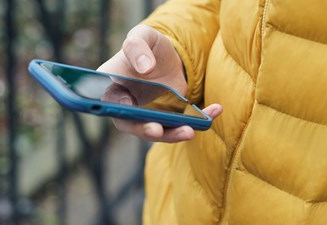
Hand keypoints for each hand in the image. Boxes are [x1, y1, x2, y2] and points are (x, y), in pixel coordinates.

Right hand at [98, 25, 221, 142]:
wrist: (166, 56)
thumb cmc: (147, 45)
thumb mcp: (141, 37)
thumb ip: (136, 47)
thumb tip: (145, 69)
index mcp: (112, 88)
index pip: (111, 102)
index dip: (119, 107)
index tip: (130, 107)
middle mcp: (127, 108)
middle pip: (133, 125)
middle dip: (145, 130)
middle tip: (157, 130)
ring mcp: (148, 117)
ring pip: (158, 131)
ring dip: (173, 134)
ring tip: (190, 131)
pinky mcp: (167, 119)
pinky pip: (180, 124)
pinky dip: (199, 120)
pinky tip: (215, 111)